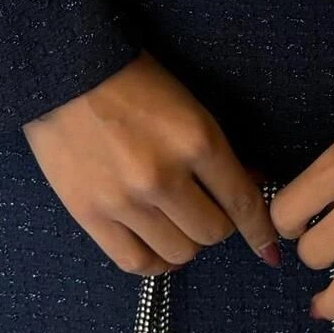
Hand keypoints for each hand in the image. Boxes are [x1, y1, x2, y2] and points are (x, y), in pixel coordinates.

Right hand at [23, 51, 280, 275]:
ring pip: (179, 253)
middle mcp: (164, 176)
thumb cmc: (132, 79)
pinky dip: (154, 261)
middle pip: (213, 233)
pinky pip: (136, 262)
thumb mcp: (188, 104)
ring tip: (176, 222)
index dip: (260, 230)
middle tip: (206, 207)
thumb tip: (246, 186)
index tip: (269, 247)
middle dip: (218, 223)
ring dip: (186, 241)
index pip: (243, 202)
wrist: (64, 70)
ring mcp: (125, 201)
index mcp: (197, 140)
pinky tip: (156, 244)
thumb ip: (215, 149)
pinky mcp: (90, 215)